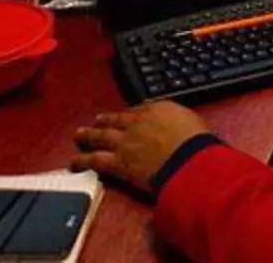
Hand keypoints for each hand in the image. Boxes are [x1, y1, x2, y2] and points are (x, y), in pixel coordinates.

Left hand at [70, 101, 211, 192]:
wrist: (188, 159)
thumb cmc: (198, 143)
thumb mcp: (194, 122)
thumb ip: (182, 122)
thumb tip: (181, 124)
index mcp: (159, 109)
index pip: (140, 109)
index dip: (131, 115)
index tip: (127, 117)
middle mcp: (137, 122)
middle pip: (117, 119)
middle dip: (106, 120)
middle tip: (97, 120)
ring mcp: (125, 142)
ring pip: (101, 137)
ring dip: (89, 135)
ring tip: (79, 135)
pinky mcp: (118, 162)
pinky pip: (96, 160)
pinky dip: (83, 161)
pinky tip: (74, 162)